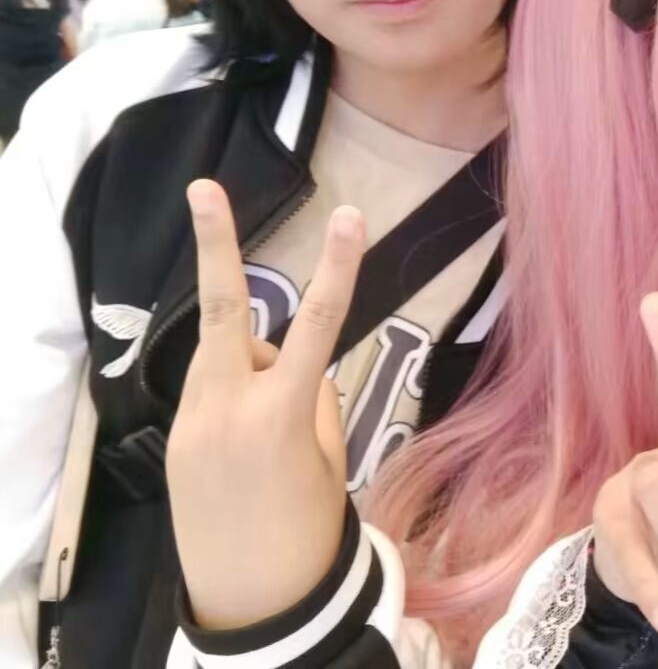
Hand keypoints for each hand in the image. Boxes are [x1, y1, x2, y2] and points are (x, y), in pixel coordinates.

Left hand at [167, 180, 364, 629]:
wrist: (252, 601)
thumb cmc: (309, 531)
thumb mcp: (328, 458)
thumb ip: (311, 397)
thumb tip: (293, 365)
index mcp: (279, 413)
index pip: (321, 323)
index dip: (340, 265)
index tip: (353, 215)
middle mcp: (224, 406)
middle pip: (223, 311)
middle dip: (214, 245)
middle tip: (202, 188)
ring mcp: (190, 422)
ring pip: (226, 359)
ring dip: (254, 366)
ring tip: (275, 433)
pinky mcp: (174, 440)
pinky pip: (212, 393)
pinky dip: (237, 400)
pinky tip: (249, 450)